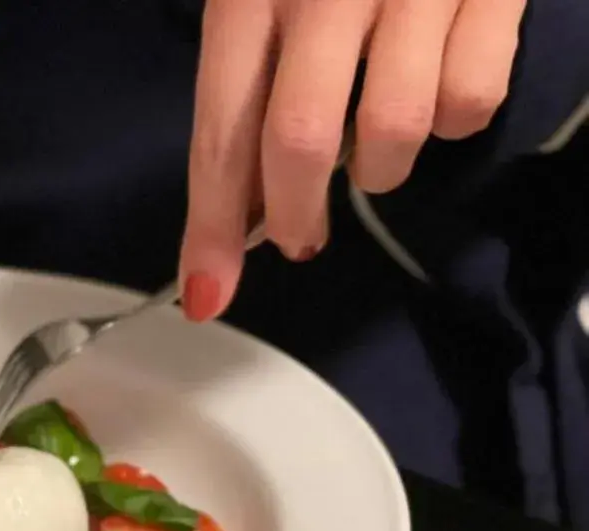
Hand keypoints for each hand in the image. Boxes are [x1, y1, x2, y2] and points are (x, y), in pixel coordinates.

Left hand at [180, 0, 526, 321]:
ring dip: (378, 169)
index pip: (220, 132)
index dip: (212, 227)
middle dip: (296, 216)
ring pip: (390, 132)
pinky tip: (436, 87)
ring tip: (370, 146)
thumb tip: (237, 207)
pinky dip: (453, 120)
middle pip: (298, 143)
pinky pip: (470, 100)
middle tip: (300, 238)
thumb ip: (247, 89)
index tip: (208, 296)